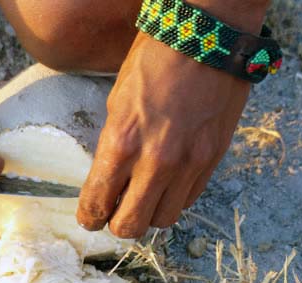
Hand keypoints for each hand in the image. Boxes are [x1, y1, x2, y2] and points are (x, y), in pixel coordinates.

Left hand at [77, 32, 250, 237]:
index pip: (98, 202)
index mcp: (122, 142)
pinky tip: (168, 182)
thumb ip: (113, 147)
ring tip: (144, 196)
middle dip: (117, 224)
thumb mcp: (117, 102)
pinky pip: (189, 200)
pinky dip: (174, 198)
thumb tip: (111, 178)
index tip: (88, 218)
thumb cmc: (154, 62)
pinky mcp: (213, 160)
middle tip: (114, 214)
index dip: (89, 217)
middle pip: (131, 225)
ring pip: (163, 220)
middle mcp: (156, 161)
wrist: (206, 38)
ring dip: (149, 214)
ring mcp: (188, 164)